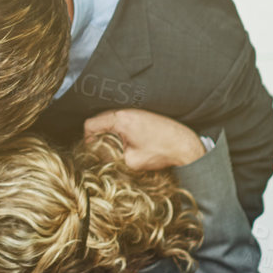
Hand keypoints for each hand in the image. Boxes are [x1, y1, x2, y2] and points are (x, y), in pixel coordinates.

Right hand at [84, 108, 205, 170]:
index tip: (91, 149)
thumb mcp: (131, 161)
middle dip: (98, 136)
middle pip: (99, 121)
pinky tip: (129, 143)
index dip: (86, 139)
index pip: (91, 124)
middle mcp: (126, 111)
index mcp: (120, 120)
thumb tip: (101, 158)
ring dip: (110, 134)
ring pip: (111, 121)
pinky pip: (122, 121)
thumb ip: (112, 158)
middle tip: (102, 151)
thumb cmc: (161, 151)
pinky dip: (120, 132)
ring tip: (117, 148)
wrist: (185, 145)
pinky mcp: (142, 115)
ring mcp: (135, 111)